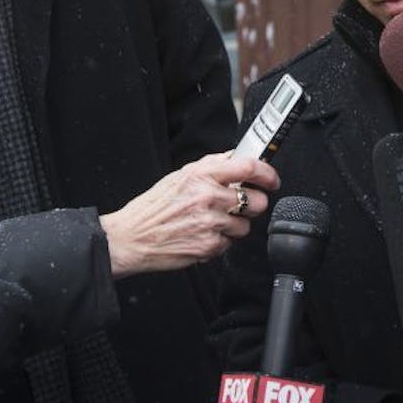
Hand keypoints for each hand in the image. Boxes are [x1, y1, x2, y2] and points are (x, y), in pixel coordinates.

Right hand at [99, 152, 278, 275]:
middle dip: (253, 204)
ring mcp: (210, 223)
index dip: (268, 174)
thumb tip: (237, 156)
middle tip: (238, 205)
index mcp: (201, 175)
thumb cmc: (153, 207)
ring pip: (245, 225)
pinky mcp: (209, 246)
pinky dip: (219, 241)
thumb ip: (211, 165)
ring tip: (210, 222)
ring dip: (233, 225)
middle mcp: (208, 197)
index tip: (272, 179)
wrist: (130, 237)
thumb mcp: (180, 175)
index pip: (249, 167)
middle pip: (257, 200)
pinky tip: (201, 235)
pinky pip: (229, 243)